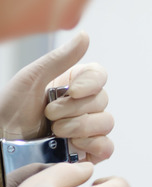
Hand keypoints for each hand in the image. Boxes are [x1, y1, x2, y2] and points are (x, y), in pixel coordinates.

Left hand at [0, 32, 113, 162]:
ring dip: (80, 127)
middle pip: (103, 101)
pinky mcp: (89, 150)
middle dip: (74, 110)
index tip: (73, 91)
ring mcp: (88, 129)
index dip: (91, 84)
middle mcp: (84, 105)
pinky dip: (93, 144)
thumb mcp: (31, 79)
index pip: (100, 76)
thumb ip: (60, 58)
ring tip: (55, 132)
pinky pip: (106, 147)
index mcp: (73, 84)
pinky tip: (72, 145)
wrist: (1, 143)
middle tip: (49, 115)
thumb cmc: (9, 110)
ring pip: (106, 123)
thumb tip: (85, 35)